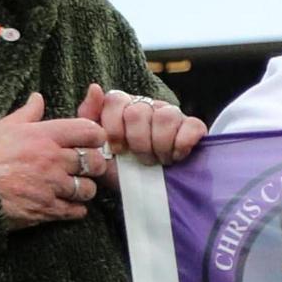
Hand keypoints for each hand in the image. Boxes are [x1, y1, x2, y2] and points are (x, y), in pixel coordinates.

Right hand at [0, 93, 111, 229]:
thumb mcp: (3, 127)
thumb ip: (27, 114)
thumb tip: (38, 98)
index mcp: (44, 136)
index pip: (89, 131)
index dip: (96, 137)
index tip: (92, 142)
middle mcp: (52, 160)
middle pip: (95, 162)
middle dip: (94, 165)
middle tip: (85, 168)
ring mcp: (51, 186)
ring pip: (88, 189)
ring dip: (83, 189)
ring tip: (72, 188)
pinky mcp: (47, 209)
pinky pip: (76, 211)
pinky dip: (75, 209)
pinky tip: (65, 204)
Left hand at [78, 82, 205, 164]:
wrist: (146, 193)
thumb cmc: (119, 168)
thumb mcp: (95, 147)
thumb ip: (88, 117)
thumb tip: (95, 87)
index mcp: (123, 106)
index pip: (115, 100)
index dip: (114, 129)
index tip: (116, 150)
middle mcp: (147, 105)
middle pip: (138, 112)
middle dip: (137, 143)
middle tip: (140, 159)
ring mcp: (172, 114)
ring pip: (165, 117)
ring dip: (160, 146)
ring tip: (158, 160)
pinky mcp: (193, 127)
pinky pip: (191, 126)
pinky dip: (181, 145)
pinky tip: (175, 157)